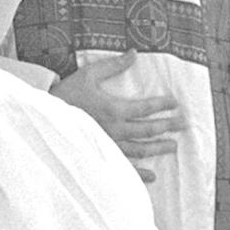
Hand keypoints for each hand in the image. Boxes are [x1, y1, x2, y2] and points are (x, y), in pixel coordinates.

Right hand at [54, 51, 189, 185]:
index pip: (146, 108)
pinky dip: (139, 173)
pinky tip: (152, 176)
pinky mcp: (102, 156)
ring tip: (173, 147)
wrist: (44, 117)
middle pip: (148, 129)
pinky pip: (124, 167)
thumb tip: (134, 53)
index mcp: (114, 108)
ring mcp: (110, 145)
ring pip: (141, 150)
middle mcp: (116, 130)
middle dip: (168, 126)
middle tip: (184, 125)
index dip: (163, 105)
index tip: (176, 104)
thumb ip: (114, 66)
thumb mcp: (89, 75)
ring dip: (158, 148)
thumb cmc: (66, 95)